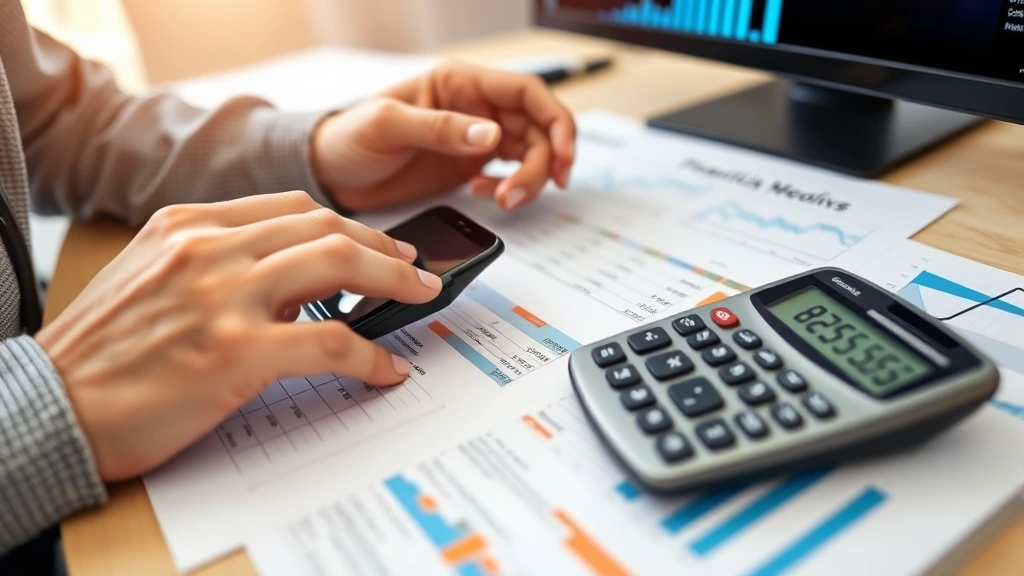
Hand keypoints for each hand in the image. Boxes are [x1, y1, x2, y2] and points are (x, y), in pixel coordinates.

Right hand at [35, 191, 440, 480]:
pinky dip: (370, 356)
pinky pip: (331, 344)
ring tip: (419, 297)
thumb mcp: (152, 278)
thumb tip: (294, 286)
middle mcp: (208, 247)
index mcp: (187, 225)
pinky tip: (385, 370)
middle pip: (325, 226)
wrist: (50, 407)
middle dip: (384, 246)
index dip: (348, 224)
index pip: (293, 208)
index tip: (377, 242)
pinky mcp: (235, 351)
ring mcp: (223, 295)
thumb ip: (217, 265)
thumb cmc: (102, 353)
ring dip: (394, 280)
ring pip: (338, 263)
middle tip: (415, 268)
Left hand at [311, 61, 575, 211]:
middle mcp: (476, 108)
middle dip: (542, 163)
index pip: (527, 93)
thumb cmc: (349, 136)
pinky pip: (510, 173)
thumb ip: (440, 127)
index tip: (562, 155)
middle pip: (537, 129)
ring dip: (529, 180)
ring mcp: (476, 138)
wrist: (330, 173)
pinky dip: (510, 188)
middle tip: (519, 194)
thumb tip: (491, 135)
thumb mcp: (388, 124)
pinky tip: (487, 196)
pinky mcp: (470, 166)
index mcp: (461, 83)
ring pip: (529, 154)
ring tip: (504, 200)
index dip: (555, 122)